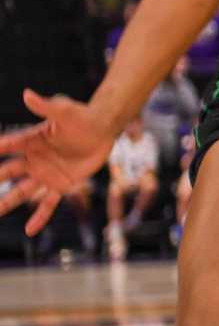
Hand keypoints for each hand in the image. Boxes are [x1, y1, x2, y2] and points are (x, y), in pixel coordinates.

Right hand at [0, 91, 117, 234]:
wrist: (102, 129)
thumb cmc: (82, 117)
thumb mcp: (64, 111)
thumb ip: (46, 106)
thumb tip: (27, 94)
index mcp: (30, 141)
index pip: (6, 147)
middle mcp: (33, 159)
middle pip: (7, 173)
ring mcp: (45, 174)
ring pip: (22, 191)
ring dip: (8, 203)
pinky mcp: (61, 185)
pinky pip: (48, 203)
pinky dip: (39, 217)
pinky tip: (29, 231)